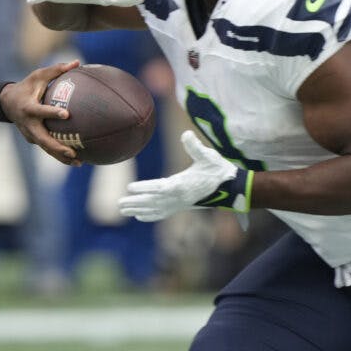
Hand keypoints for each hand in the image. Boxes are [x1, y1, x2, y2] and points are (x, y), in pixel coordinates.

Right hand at [0, 59, 82, 164]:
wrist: (6, 103)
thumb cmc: (26, 86)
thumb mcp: (38, 75)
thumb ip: (56, 69)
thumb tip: (77, 62)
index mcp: (28, 108)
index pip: (40, 111)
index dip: (52, 113)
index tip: (66, 115)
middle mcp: (28, 124)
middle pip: (43, 139)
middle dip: (57, 148)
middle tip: (72, 152)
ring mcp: (30, 134)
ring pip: (46, 148)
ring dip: (61, 157)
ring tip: (79, 162)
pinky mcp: (33, 139)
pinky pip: (47, 148)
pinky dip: (60, 155)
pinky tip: (77, 159)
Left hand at [118, 130, 251, 221]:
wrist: (231, 188)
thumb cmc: (218, 170)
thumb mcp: (208, 156)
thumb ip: (195, 147)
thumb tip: (186, 134)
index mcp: (183, 185)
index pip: (159, 187)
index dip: (144, 188)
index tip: (129, 188)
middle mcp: (179, 197)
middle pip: (153, 201)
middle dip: (136, 202)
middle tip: (119, 204)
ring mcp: (180, 204)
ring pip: (155, 208)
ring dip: (138, 209)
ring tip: (122, 210)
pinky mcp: (182, 206)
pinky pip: (163, 213)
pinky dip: (150, 215)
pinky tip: (139, 216)